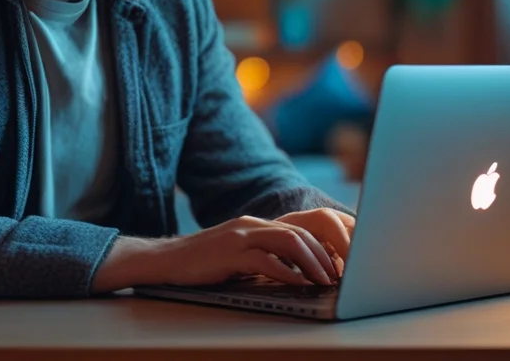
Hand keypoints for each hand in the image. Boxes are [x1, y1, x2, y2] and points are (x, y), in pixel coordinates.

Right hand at [91, 209, 352, 292]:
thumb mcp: (241, 257)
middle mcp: (254, 224)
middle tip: (344, 276)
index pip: (303, 228)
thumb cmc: (205, 264)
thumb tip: (301, 275)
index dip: (326, 245)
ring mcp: (242, 235)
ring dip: (314, 262)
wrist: (166, 261)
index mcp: (259, 225)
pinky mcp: (230, 252)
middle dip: (328, 254)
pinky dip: (288, 273)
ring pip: (290, 241)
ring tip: (328, 281)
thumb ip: (267, 259)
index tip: (343, 265)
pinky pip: (266, 260)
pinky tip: (300, 285)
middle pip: (303, 232)